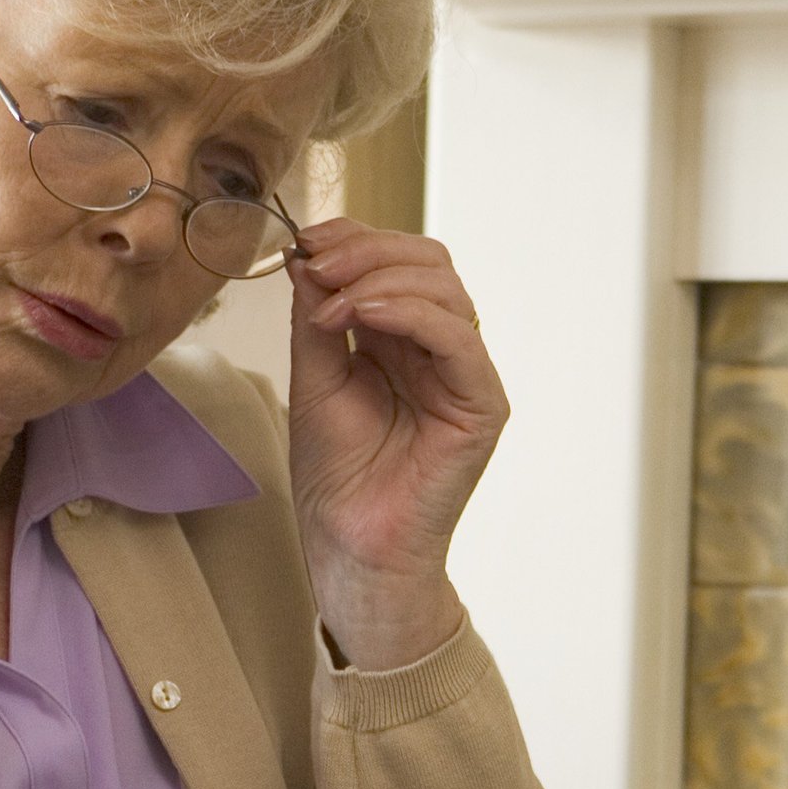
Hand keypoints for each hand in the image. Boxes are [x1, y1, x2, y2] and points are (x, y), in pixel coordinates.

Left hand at [285, 216, 506, 671]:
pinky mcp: (482, 405)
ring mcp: (466, 376)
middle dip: (368, 249)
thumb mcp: (314, 379)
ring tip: (330, 298)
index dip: (357, 239)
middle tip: (316, 259)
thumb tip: (308, 255)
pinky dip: (409, 313)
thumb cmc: (337, 478)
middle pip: (429, 263)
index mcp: (405, 340)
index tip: (305, 241)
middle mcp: (442, 351)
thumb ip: (316, 318)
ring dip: (381, 275)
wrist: (352, 549)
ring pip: (446, 289)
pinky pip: (458, 338)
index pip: (400, 262)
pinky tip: (360, 313)